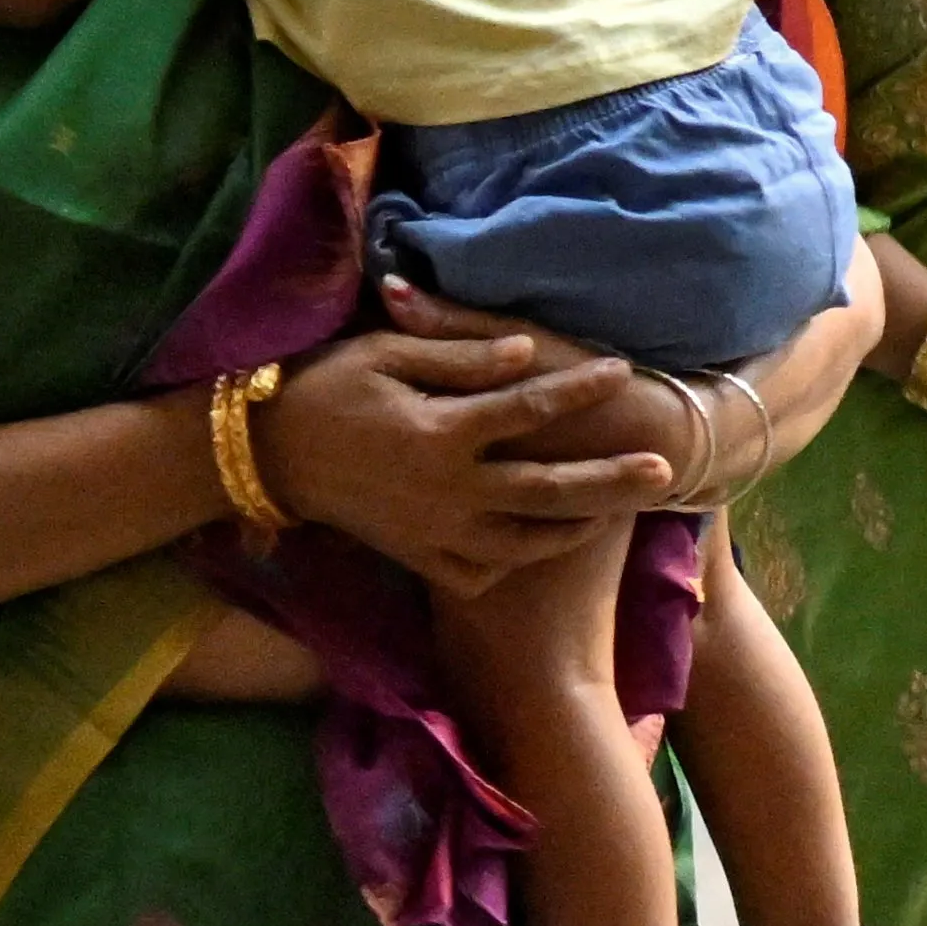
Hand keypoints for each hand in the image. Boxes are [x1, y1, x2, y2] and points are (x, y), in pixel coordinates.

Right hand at [261, 324, 669, 594]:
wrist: (263, 456)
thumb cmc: (323, 389)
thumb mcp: (384, 356)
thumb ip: (460, 357)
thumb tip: (528, 353)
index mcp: (442, 433)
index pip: (530, 408)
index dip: (580, 388)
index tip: (622, 372)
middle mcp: (449, 490)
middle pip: (550, 489)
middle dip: (612, 479)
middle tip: (663, 469)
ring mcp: (435, 531)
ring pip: (525, 541)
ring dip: (576, 527)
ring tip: (615, 512)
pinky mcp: (418, 555)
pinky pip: (480, 572)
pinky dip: (515, 562)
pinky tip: (537, 543)